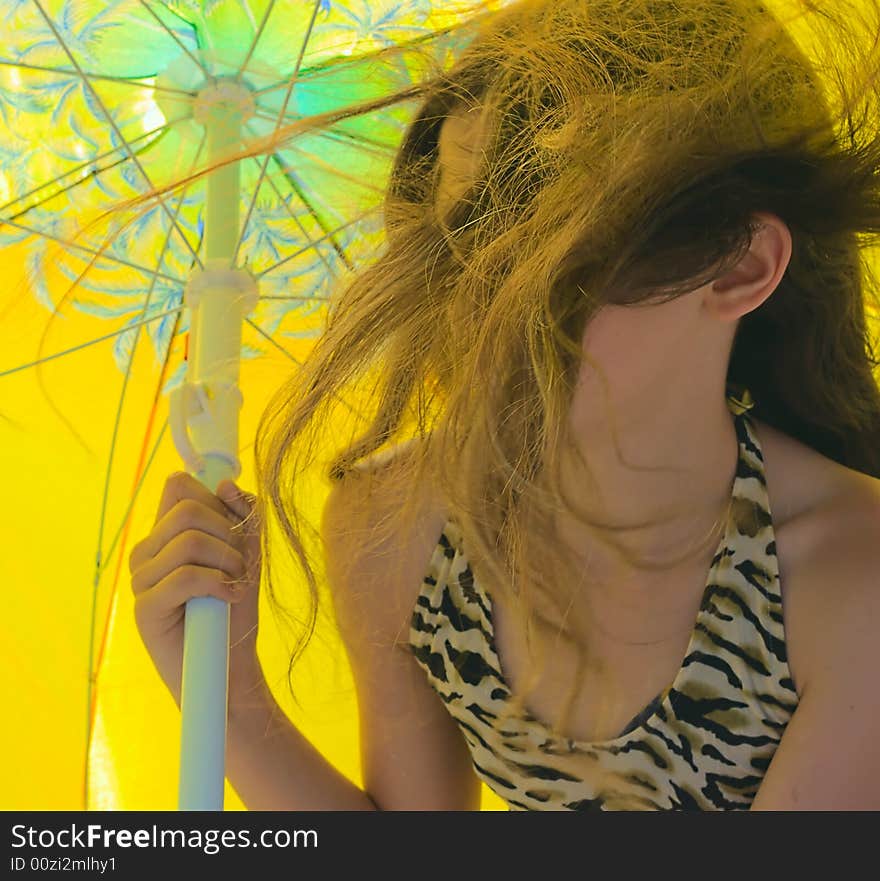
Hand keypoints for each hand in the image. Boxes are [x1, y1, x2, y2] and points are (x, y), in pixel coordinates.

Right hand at [128, 471, 263, 708]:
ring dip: (228, 561)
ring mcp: (140, 580)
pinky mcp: (145, 608)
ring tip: (236, 586)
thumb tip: (224, 484)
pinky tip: (229, 598)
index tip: (237, 530)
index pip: (180, 486)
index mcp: (165, 534)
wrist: (230, 666)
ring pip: (188, 540)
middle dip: (229, 534)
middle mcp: (147, 552)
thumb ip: (242, 515)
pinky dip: (218, 583)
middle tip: (240, 567)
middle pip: (188, 509)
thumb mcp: (248, 553)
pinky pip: (185, 575)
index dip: (216, 500)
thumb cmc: (235, 609)